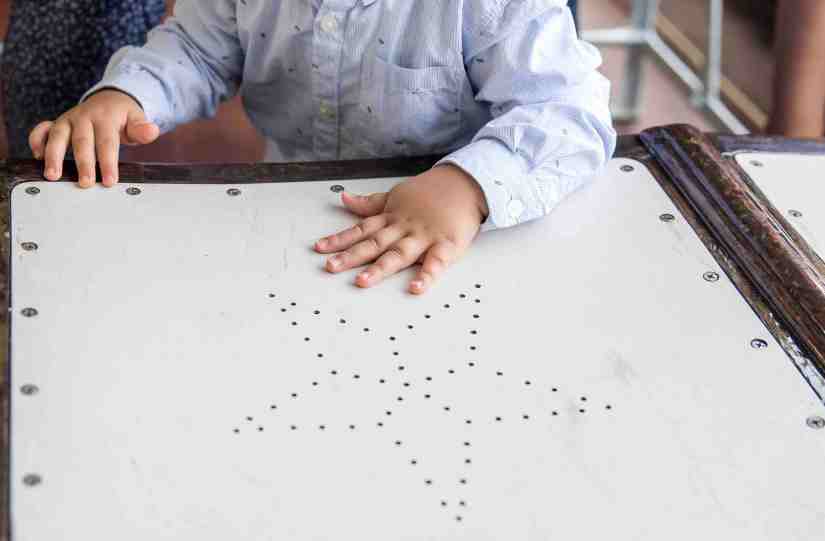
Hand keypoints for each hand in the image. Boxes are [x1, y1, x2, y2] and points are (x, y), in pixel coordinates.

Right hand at [28, 90, 160, 187]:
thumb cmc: (123, 116)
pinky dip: (36, 141)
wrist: (110, 99)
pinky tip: (37, 157)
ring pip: (57, 136)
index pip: (107, 142)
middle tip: (85, 183)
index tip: (110, 181)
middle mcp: (84, 117)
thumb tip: (152, 131)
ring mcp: (68, 120)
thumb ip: (142, 129)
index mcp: (105, 117)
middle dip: (83, 164)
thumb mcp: (137, 120)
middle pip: (82, 142)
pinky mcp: (57, 123)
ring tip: (52, 176)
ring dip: (53, 156)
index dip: (108, 162)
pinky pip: (42, 130)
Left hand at [314, 164, 488, 293]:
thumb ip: (370, 203)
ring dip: (380, 268)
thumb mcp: (396, 195)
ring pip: (398, 254)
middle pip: (374, 244)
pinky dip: (426, 276)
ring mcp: (424, 237)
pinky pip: (435, 263)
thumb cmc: (431, 192)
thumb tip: (344, 198)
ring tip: (362, 281)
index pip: (360, 229)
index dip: (339, 239)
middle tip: (331, 267)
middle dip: (351, 256)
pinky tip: (415, 288)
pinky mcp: (446, 245)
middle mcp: (404, 228)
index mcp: (391, 218)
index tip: (319, 249)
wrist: (465, 183)